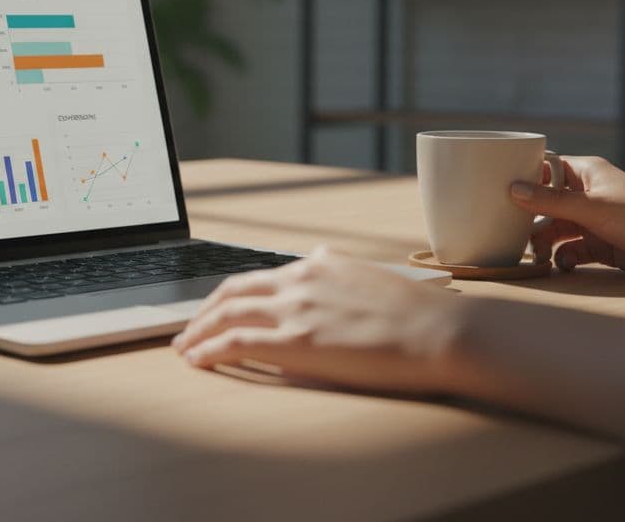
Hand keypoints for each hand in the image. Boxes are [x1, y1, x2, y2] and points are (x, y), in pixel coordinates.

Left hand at [172, 246, 467, 393]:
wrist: (441, 331)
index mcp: (318, 264)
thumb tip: (323, 268)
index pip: (259, 277)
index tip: (215, 311)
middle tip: (186, 330)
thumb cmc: (419, 316)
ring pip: (226, 315)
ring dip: (198, 332)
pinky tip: (198, 361)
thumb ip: (338, 276)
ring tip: (184, 348)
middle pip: (233, 292)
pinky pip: (235, 344)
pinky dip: (209, 350)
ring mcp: (296, 309)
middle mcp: (300, 279)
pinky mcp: (296, 342)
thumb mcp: (370, 279)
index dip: (230, 296)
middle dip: (203, 312)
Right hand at [511, 155, 624, 280]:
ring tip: (539, 257)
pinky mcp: (601, 245)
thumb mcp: (591, 208)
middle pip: (545, 203)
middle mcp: (587, 194)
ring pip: (556, 229)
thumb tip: (512, 188)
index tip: (500, 191)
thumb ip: (550, 201)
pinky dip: (563, 258)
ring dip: (544, 243)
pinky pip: (571, 250)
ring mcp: (593, 220)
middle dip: (530, 219)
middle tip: (513, 233)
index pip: (546, 168)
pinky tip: (563, 265)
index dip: (524, 178)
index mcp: (585, 173)